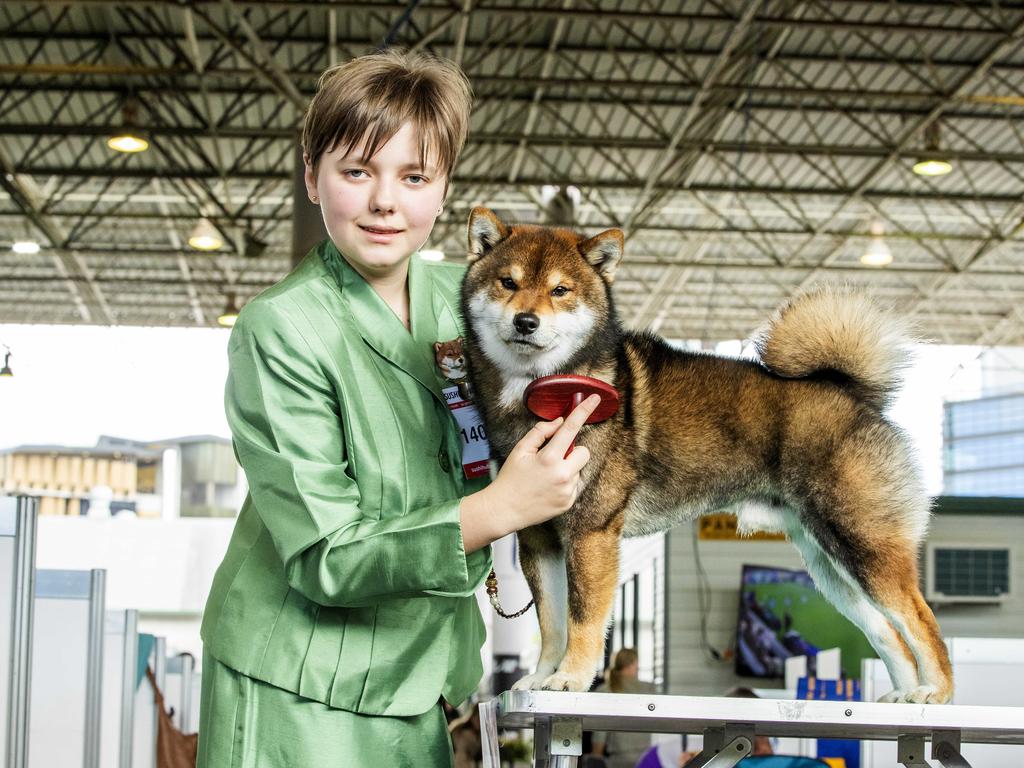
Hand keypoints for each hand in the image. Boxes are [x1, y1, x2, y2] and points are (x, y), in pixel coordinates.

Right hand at [487, 393, 600, 530]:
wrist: (505, 510)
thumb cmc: (511, 478)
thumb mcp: (520, 450)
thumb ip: (540, 432)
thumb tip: (560, 422)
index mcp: (549, 458)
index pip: (571, 428)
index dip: (584, 411)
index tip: (595, 398)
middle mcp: (563, 475)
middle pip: (584, 451)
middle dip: (573, 451)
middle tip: (554, 457)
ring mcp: (568, 491)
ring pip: (578, 469)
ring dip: (567, 468)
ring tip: (546, 477)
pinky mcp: (569, 503)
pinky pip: (575, 485)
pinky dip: (565, 483)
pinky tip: (548, 488)